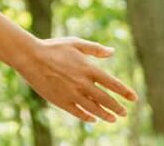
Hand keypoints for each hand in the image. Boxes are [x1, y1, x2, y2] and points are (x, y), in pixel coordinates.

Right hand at [14, 36, 138, 123]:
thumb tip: (112, 52)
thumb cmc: (52, 48)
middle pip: (106, 100)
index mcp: (88, 69)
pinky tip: (93, 119)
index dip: (125, 92)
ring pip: (94, 109)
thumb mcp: (75, 43)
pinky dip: (88, 117)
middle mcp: (83, 84)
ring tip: (112, 119)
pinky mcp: (61, 101)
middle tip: (124, 113)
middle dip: (117, 108)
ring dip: (105, 115)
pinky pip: (78, 113)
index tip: (134, 98)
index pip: (113, 84)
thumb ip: (95, 49)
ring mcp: (72, 94)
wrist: (29, 57)